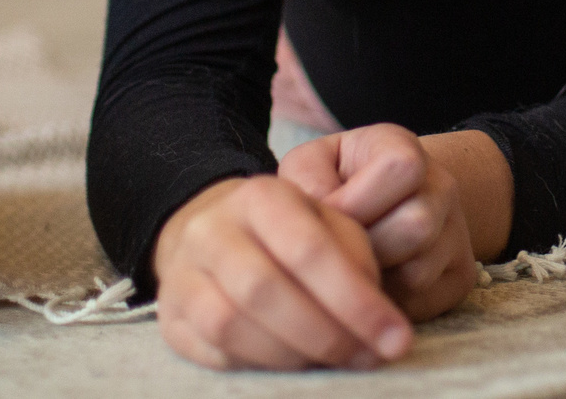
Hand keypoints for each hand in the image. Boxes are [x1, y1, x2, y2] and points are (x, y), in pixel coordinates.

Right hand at [152, 173, 414, 370]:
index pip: (309, 249)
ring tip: (337, 363)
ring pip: (231, 324)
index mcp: (261, 196)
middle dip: (327, 333)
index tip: (396, 338)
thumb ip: (358, 259)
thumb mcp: (330, 224)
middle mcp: (213, 230)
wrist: (213, 233)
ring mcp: (182, 273)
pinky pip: (210, 351)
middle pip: (266, 289)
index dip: (356, 300)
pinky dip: (258, 365)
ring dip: (292, 355)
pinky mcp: (169, 317)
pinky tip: (296, 369)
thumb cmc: (289, 233)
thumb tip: (381, 321)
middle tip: (369, 358)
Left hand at [280, 124, 480, 320]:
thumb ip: (307, 180)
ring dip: (373, 279)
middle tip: (337, 251)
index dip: (359, 200)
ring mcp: (458, 234)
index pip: (404, 168)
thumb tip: (324, 220)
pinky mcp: (460, 277)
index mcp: (405, 149)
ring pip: (418, 272)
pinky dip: (386, 304)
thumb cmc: (335, 184)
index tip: (329, 215)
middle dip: (366, 247)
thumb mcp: (313, 164)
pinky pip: (423, 302)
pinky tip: (368, 286)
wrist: (380, 205)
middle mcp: (442, 188)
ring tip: (349, 269)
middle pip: (417, 225)